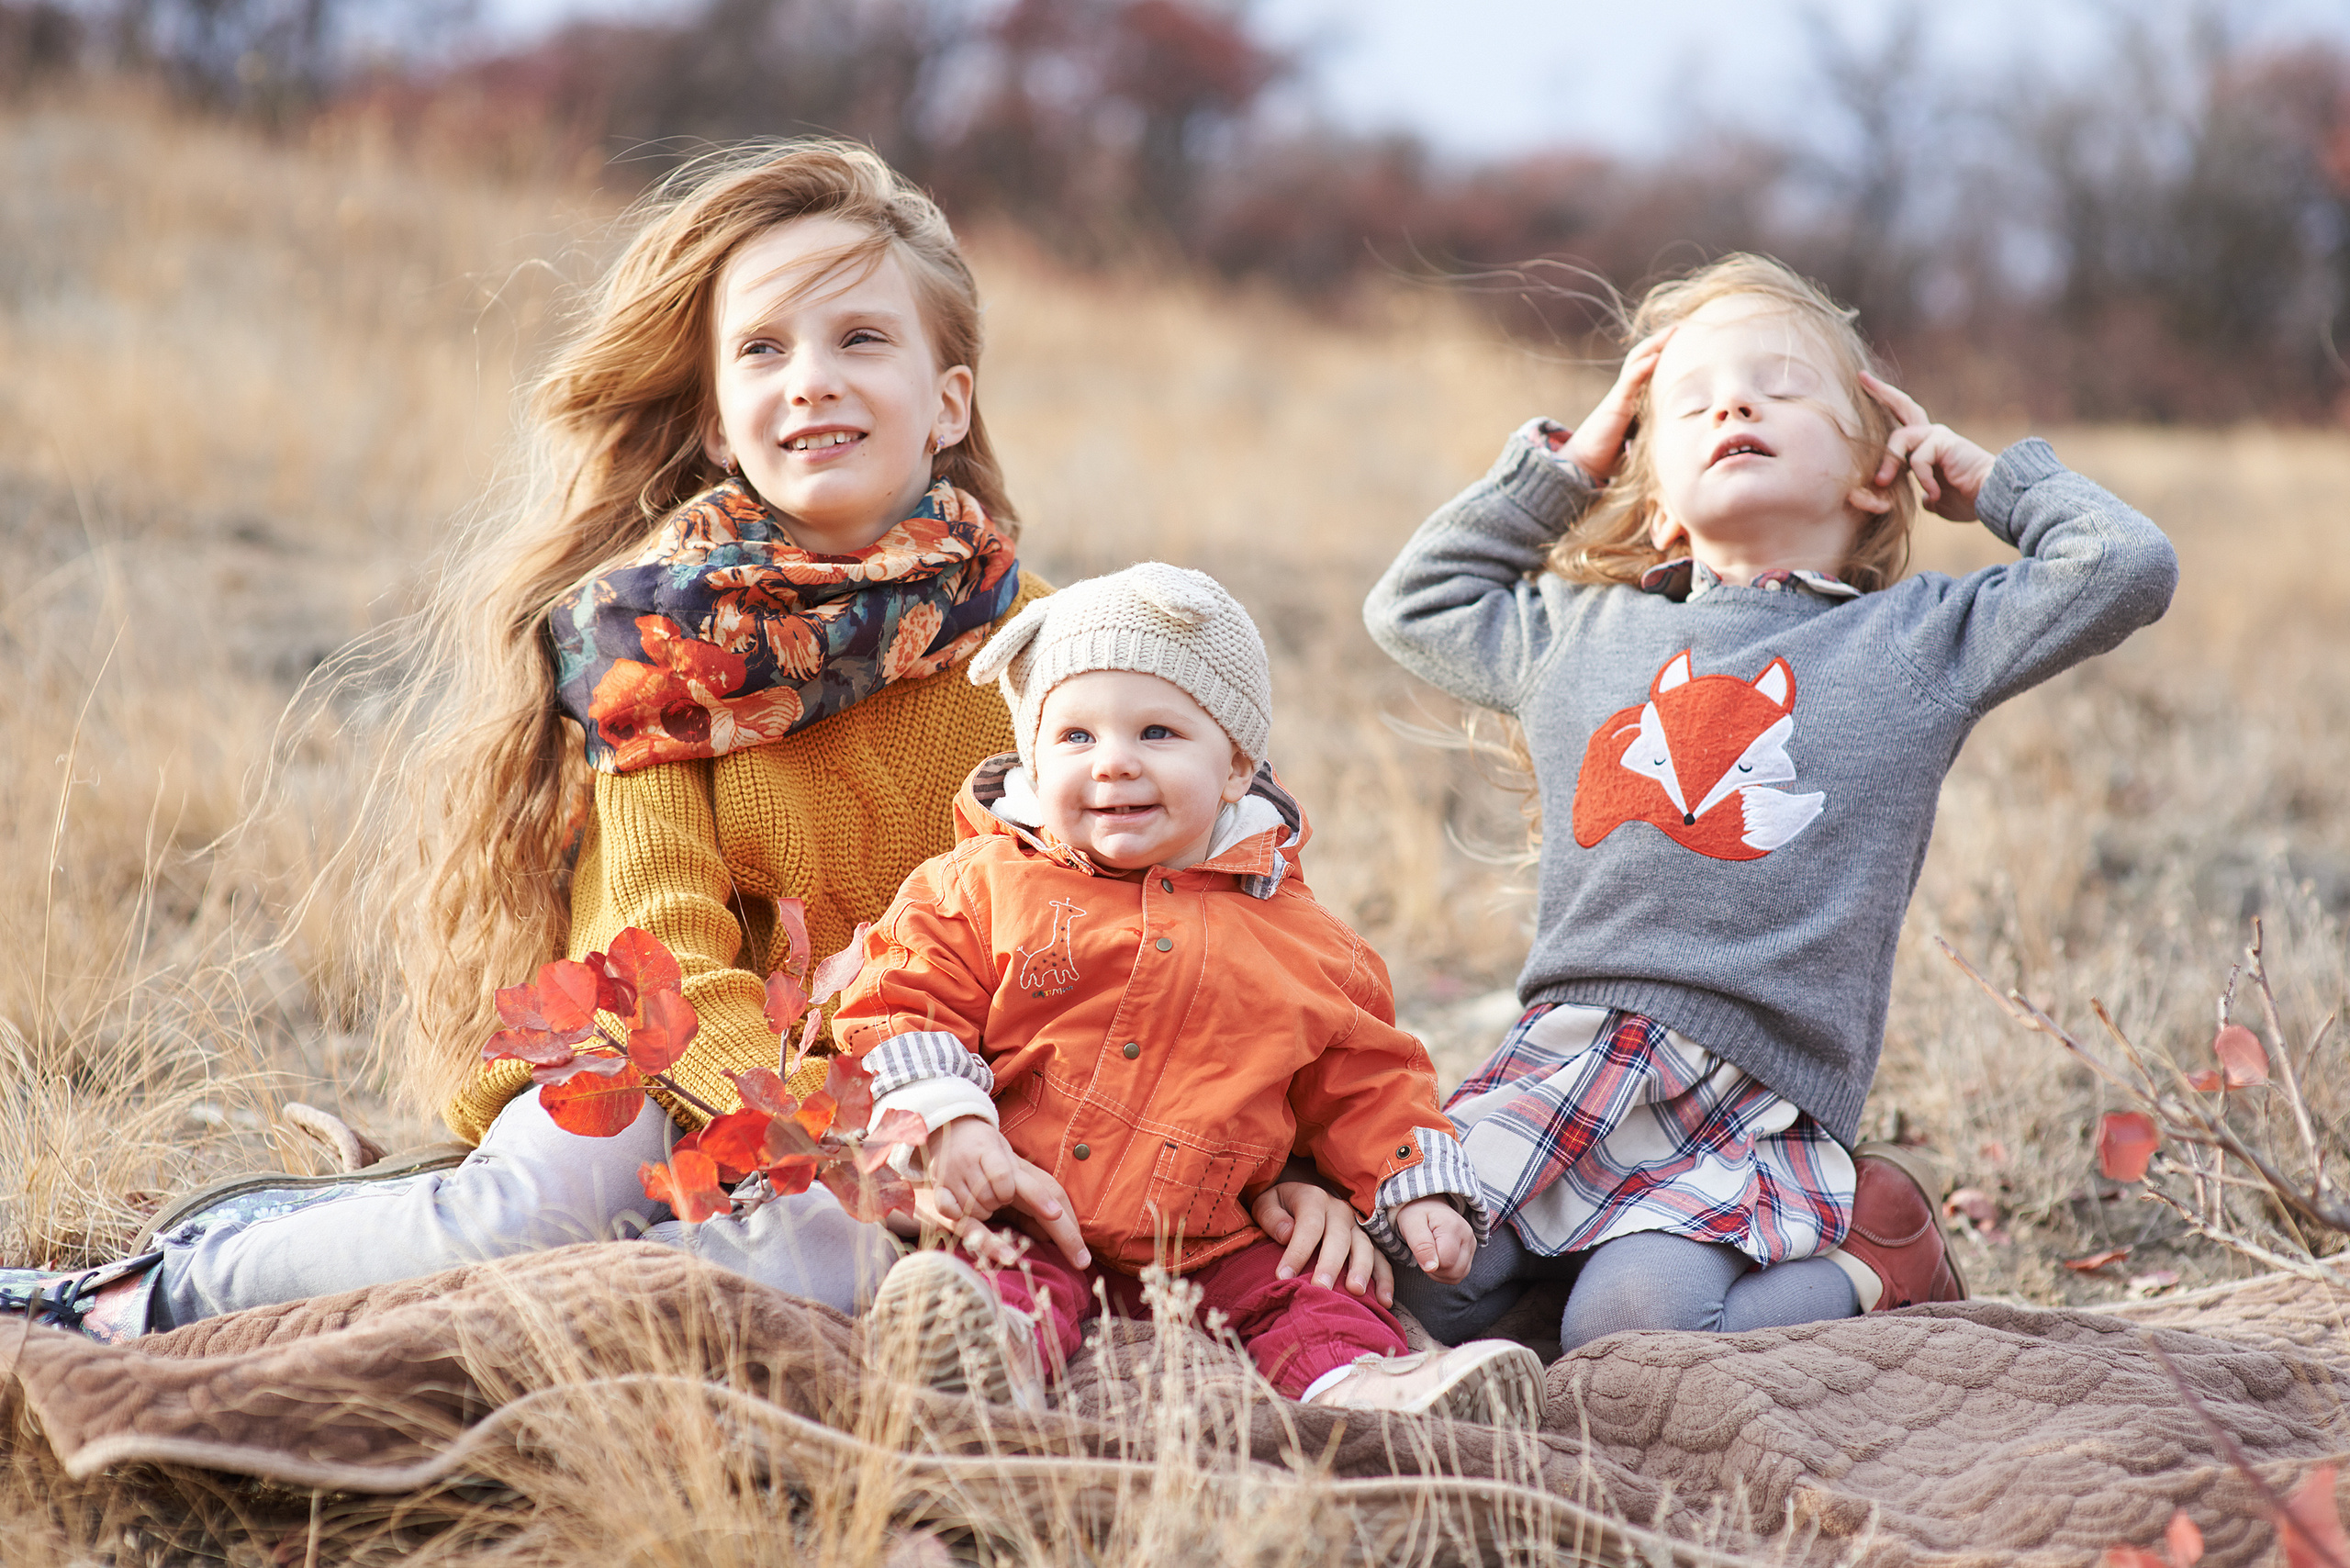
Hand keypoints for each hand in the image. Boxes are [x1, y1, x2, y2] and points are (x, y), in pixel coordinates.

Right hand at [924, 1119, 1089, 1267]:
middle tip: (1000, 1195)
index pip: (1012, 1176)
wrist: (946, 1127)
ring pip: (975, 1209)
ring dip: (985, 1211)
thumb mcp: (1008, 1155)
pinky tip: (964, 1207)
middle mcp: (969, 1161)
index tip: (1055, 1215)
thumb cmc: (985, 1146)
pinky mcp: (938, 1187)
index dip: (1036, 1197)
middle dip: (1002, 1202)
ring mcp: (951, 1175)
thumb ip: (1029, 1183)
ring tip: (983, 1196)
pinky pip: (950, 1211)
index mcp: (991, 1151)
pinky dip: (961, 1214)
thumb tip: (1057, 1216)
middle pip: (994, 1198)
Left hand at [1252, 1181, 1393, 1304]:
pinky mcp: (1367, 1242)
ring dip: (1362, 1270)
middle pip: (1338, 1238)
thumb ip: (1271, 1216)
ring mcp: (1356, 1227)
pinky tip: (1383, 1300)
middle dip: (1330, 1264)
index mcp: (1313, 1198)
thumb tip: (1286, 1234)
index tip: (1283, 1276)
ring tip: (1355, 1292)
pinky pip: (1381, 1259)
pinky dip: (1385, 1279)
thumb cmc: (1279, 1208)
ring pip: (1364, 1247)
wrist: (1297, 1199)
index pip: (1308, 1226)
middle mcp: (1338, 1211)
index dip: (1297, 1251)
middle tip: (1321, 1288)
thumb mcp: (1265, 1203)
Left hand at [1393, 1196, 1474, 1283]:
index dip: (1429, 1262)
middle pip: (1454, 1271)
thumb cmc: (1417, 1214)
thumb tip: (1431, 1267)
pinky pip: (1460, 1274)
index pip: (1446, 1261)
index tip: (1420, 1249)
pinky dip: (1446, 1273)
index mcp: (1453, 1226)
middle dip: (1434, 1270)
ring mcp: (1472, 1244)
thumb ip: (1421, 1245)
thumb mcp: (1411, 1224)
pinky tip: (1437, 1260)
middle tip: (1423, 1254)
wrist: (1427, 1204)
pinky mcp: (1471, 1251)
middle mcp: (1468, 1235)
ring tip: (1429, 1256)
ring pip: (1458, 1275)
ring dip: (1440, 1273)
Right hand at [1562, 327, 1672, 482]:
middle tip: (1681, 326)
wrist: (1585, 463)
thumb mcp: (1642, 439)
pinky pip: (1630, 380)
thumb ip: (1656, 430)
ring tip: (1672, 332)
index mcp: (1634, 398)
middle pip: (1644, 357)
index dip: (1664, 352)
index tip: (1686, 341)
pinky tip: (1656, 356)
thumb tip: (1683, 436)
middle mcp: (1627, 391)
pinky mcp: (1616, 403)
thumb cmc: (1612, 455)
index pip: (1650, 367)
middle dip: (1661, 341)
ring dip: (1654, 345)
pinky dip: (1642, 366)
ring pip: (1637, 362)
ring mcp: (1621, 395)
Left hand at [1860, 372, 1995, 521]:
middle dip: (1882, 392)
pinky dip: (1922, 479)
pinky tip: (1935, 494)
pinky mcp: (1944, 441)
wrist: (1993, 498)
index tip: (1864, 384)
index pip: (1901, 422)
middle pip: (1903, 406)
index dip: (1885, 405)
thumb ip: (1923, 491)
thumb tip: (1922, 499)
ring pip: (1900, 438)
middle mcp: (1931, 434)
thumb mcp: (1935, 498)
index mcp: (1926, 445)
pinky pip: (1918, 460)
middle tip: (1862, 379)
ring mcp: (1938, 436)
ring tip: (1882, 482)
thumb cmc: (1968, 499)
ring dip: (1888, 461)